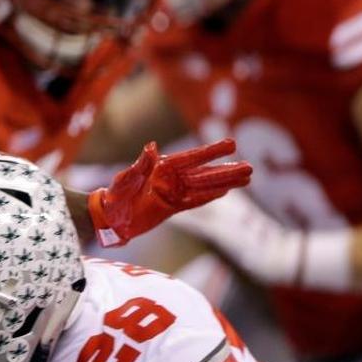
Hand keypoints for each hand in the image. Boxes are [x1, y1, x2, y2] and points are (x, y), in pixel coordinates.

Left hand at [88, 138, 252, 247]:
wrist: (110, 217)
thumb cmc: (115, 195)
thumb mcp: (125, 179)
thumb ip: (140, 165)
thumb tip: (152, 147)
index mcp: (162, 168)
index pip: (192, 158)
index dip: (212, 152)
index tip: (231, 144)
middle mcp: (172, 178)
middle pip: (204, 173)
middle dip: (227, 170)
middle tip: (250, 167)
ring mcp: (174, 192)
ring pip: (205, 187)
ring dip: (225, 183)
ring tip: (247, 178)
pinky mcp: (173, 207)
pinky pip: (196, 201)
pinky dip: (211, 196)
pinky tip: (227, 191)